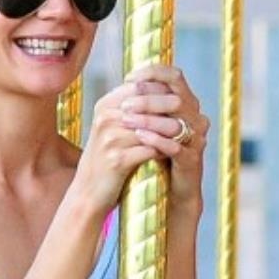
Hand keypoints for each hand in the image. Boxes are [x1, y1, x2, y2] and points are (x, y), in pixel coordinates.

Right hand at [69, 64, 208, 221]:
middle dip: (171, 108)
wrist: (88, 191)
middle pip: (147, 103)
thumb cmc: (106, 158)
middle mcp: (106, 118)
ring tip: (187, 133)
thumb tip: (163, 91)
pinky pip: (150, 149)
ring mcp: (111, 138)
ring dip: (172, 131)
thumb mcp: (113, 128)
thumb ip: (132, 109)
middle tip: (190, 114)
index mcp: (105, 105)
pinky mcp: (118, 160)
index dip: (163, 91)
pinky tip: (174, 152)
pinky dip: (164, 150)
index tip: (181, 99)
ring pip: (152, 126)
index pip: (140, 86)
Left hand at [120, 63, 209, 227]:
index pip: (175, 76)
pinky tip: (139, 137)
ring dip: (149, 119)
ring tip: (126, 120)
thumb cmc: (159, 153)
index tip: (129, 78)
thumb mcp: (154, 123)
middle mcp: (196, 118)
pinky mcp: (192, 160)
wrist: (172, 190)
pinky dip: (156, 140)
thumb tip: (128, 82)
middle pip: (176, 98)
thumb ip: (148, 103)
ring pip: (176, 122)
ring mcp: (196, 140)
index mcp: (188, 104)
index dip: (152, 72)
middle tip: (125, 104)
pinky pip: (175, 147)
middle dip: (147, 98)